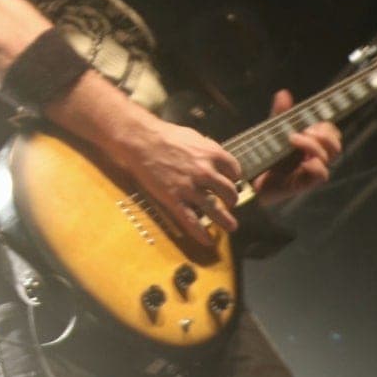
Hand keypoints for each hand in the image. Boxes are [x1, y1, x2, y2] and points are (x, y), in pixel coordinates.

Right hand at [108, 113, 242, 241]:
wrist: (142, 140)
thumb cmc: (165, 135)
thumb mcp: (193, 137)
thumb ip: (207, 149)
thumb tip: (215, 157)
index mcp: (212, 154)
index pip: (235, 171)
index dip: (234, 178)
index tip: (231, 182)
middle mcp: (205, 172)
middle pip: (229, 192)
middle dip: (232, 200)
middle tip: (230, 204)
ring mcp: (190, 187)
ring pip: (216, 210)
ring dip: (226, 221)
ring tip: (231, 227)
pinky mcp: (174, 199)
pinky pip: (192, 221)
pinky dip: (202, 234)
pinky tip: (208, 240)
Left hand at [255, 89, 341, 203]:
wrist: (249, 179)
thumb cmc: (264, 156)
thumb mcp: (272, 132)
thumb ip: (279, 115)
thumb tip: (284, 93)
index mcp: (310, 144)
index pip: (331, 132)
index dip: (326, 127)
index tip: (310, 123)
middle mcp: (314, 157)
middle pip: (335, 144)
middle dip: (324, 135)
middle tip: (305, 131)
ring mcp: (311, 170)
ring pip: (331, 157)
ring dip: (315, 145)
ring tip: (294, 139)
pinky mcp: (304, 183)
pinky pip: (322, 174)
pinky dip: (316, 166)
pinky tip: (303, 162)